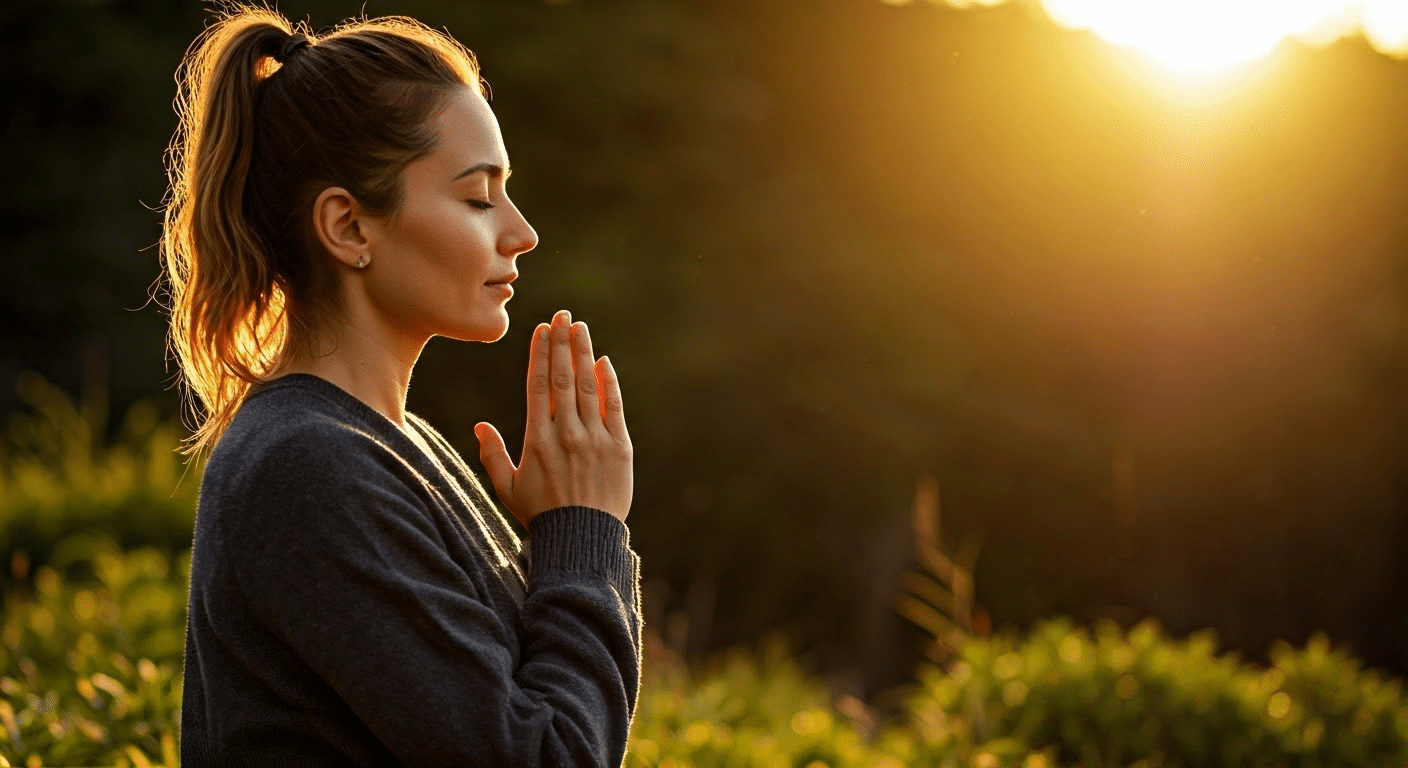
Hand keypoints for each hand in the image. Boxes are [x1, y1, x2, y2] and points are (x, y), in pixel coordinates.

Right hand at [474, 310, 633, 525]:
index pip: (538, 386)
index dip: (540, 354)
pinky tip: (602, 361)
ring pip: (587, 386)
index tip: (542, 329)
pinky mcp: (619, 447)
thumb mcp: (508, 488)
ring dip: (583, 353)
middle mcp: (566, 434)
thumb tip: (479, 425)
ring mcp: (594, 439)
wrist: (583, 539)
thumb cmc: (543, 515)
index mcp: (537, 440)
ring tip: (580, 327)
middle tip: (563, 315)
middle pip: (562, 377)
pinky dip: (608, 382)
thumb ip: (492, 455)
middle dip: (562, 342)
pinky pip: (613, 407)